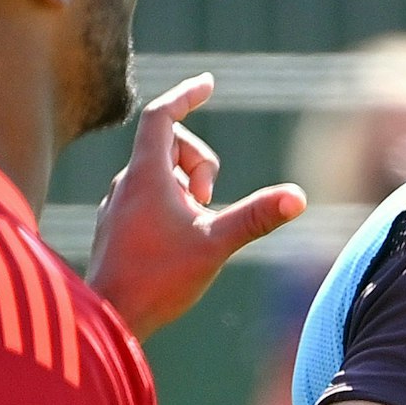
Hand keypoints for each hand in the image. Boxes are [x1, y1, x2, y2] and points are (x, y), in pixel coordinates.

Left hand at [88, 74, 307, 339]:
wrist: (108, 321)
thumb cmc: (156, 282)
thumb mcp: (214, 245)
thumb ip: (255, 217)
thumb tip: (297, 197)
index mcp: (146, 175)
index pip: (162, 115)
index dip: (186, 94)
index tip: (208, 84)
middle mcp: (126, 184)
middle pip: (168, 145)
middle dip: (200, 164)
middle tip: (209, 204)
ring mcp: (117, 207)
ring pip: (158, 174)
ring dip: (186, 188)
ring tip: (195, 227)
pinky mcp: (115, 229)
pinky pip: (146, 198)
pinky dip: (170, 205)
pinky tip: (179, 238)